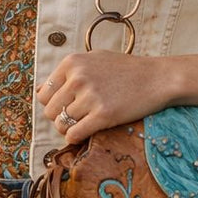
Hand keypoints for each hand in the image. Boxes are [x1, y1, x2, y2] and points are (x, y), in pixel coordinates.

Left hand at [36, 51, 175, 145]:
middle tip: (75, 118)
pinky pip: (74, 134)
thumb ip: (68, 71)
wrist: (157, 78)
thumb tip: (40, 90)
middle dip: (59, 117)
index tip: (65, 107)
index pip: (43, 93)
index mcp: (72, 63)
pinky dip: (74, 138)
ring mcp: (90, 97)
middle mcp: (78, 78)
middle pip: (49, 110)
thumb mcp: (94, 59)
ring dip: (69, 128)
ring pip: (61, 124)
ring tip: (82, 124)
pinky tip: (84, 133)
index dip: (52, 103)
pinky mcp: (103, 115)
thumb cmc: (126, 69)